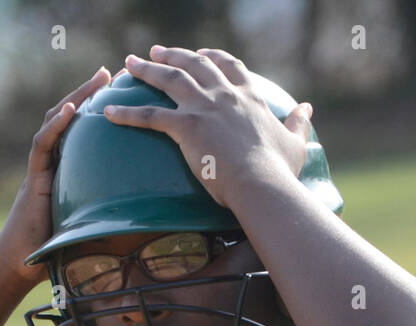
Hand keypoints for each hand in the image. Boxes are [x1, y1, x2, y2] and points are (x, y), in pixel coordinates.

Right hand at [0, 66, 118, 287]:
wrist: (21, 266)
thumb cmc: (58, 253)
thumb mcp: (94, 230)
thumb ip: (114, 220)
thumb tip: (152, 226)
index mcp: (67, 170)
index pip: (83, 131)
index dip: (101, 110)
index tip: (122, 91)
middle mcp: (53, 162)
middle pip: (71, 116)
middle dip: (90, 91)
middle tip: (112, 72)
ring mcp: (41, 167)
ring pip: (55, 121)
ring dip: (76, 96)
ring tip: (97, 78)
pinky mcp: (32, 178)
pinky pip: (42, 145)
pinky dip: (55, 125)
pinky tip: (70, 109)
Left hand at [102, 46, 312, 209]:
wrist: (262, 184)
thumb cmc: (280, 171)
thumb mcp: (295, 143)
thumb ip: (299, 122)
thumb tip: (308, 107)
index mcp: (249, 97)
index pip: (229, 67)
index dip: (214, 58)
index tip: (202, 54)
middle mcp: (225, 95)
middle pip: (195, 65)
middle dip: (174, 55)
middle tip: (156, 51)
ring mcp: (204, 107)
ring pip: (169, 79)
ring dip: (147, 69)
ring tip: (130, 63)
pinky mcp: (186, 126)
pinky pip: (149, 116)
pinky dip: (126, 112)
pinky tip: (107, 111)